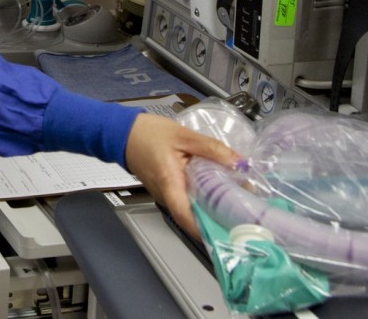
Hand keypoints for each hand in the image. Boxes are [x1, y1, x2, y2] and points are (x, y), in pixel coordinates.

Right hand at [124, 113, 240, 237]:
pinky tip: (219, 190)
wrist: (124, 133)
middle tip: (243, 215)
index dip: (205, 229)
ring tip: (237, 203)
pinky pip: (187, 200)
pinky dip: (203, 198)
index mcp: (169, 183)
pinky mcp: (167, 191)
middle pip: (193, 216)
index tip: (227, 234)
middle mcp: (166, 196)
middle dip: (218, 219)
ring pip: (191, 209)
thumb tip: (238, 162)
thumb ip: (212, 148)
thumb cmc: (148, 133)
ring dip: (212, 209)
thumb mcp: (183, 135)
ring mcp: (165, 196)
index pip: (185, 216)